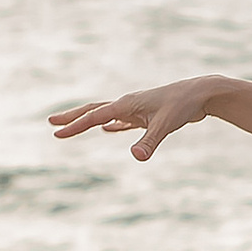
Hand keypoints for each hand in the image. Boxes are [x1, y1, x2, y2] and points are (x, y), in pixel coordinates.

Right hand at [48, 76, 222, 158]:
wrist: (201, 93)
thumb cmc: (183, 106)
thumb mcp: (165, 125)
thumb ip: (149, 142)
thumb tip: (136, 157)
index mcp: (127, 104)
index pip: (94, 117)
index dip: (74, 126)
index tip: (56, 133)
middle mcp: (128, 104)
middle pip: (93, 110)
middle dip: (72, 117)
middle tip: (51, 122)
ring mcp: (136, 108)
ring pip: (106, 114)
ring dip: (88, 120)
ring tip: (72, 125)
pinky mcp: (147, 114)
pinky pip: (123, 120)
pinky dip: (112, 125)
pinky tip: (107, 130)